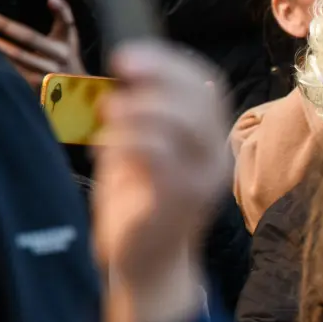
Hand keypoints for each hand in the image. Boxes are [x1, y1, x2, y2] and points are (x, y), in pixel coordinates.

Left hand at [0, 0, 84, 87]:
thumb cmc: (65, 57)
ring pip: (18, 57)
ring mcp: (46, 75)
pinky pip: (13, 71)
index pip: (67, 23)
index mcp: (66, 45)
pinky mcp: (34, 87)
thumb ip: (62, 18)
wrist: (73, 92)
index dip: (61, 11)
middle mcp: (59, 59)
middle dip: (8, 27)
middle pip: (32, 40)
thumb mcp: (68, 39)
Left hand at [93, 43, 230, 321]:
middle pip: (199, 98)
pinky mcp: (181, 199)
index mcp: (211, 141)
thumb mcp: (144, 151)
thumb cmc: (140, 204)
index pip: (208, 86)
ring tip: (108, 113)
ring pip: (180, 123)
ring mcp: (203, 179)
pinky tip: (106, 149)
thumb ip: (146, 118)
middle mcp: (216, 157)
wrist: (147, 266)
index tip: (129, 55)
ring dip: (136, 110)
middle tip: (118, 70)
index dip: (170, 63)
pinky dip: (127, 142)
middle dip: (156, 75)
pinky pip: (158, 155)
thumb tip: (127, 73)